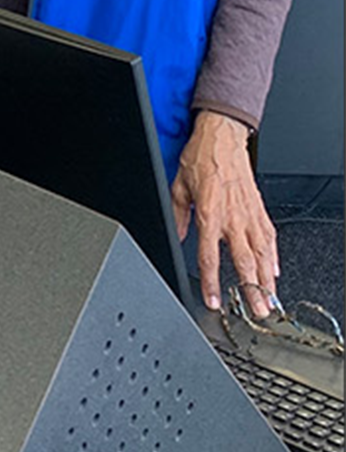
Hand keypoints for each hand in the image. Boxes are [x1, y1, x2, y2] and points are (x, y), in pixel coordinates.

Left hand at [168, 113, 276, 317]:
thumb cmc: (199, 160)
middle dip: (251, 290)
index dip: (212, 283)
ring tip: (271, 300)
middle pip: (243, 262)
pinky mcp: (260, 210)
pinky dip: (273, 256)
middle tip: (258, 312)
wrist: (222, 139)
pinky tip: (275, 271)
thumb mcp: (177, 188)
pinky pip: (269, 237)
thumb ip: (178, 217)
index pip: (209, 258)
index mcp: (209, 215)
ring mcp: (249, 215)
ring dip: (267, 279)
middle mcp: (232, 218)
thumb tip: (178, 238)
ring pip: (261, 254)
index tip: (214, 301)